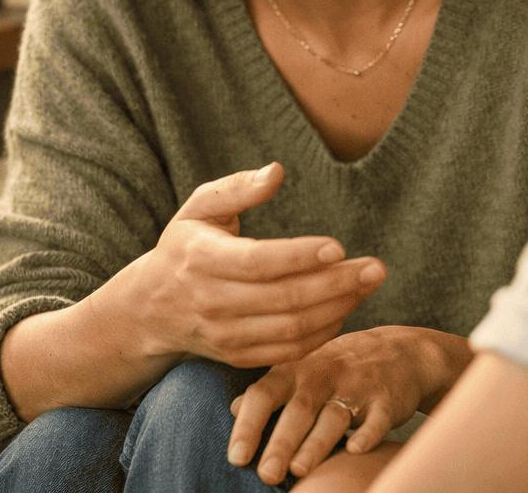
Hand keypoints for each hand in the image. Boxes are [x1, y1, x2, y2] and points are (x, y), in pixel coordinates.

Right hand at [119, 162, 387, 369]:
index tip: (339, 245)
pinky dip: (321, 334)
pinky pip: (288, 352)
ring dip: (337, 308)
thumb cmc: (186, 245)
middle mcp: (211, 302)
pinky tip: (345, 308)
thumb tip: (276, 171)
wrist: (150, 307)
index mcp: (201, 259)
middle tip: (376, 268)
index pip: (257, 262)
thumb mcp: (199, 207)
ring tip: (367, 284)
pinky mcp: (237, 356)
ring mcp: (224, 335)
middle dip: (336, 284)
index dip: (299, 256)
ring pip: (291, 329)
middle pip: (283, 299)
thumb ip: (236, 188)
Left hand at [227, 326, 473, 484]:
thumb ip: (270, 389)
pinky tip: (356, 451)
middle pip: (299, 409)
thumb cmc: (339, 368)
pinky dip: (368, 434)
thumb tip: (234, 408)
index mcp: (296, 370)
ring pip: (334, 416)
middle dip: (281, 442)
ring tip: (299, 470)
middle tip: (266, 474)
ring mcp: (357, 387)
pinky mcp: (387, 401)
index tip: (236, 456)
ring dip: (316, 443)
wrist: (400, 351)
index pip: (265, 394)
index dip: (249, 425)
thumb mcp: (303, 369)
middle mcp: (324, 375)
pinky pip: (377, 418)